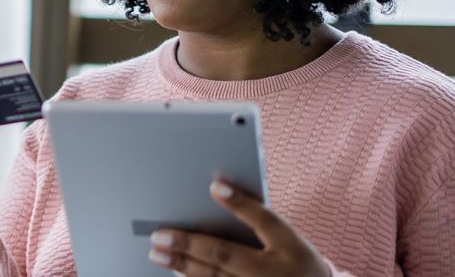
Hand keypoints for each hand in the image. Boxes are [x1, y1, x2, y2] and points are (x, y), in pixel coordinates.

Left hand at [148, 179, 330, 276]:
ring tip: (158, 255)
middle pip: (224, 257)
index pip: (263, 221)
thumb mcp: (289, 237)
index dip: (240, 203)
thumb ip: (258, 215)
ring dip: (184, 266)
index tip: (213, 187)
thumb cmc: (296, 260)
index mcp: (286, 251)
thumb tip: (218, 189)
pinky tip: (177, 272)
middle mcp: (269, 275)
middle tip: (159, 236)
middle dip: (188, 245)